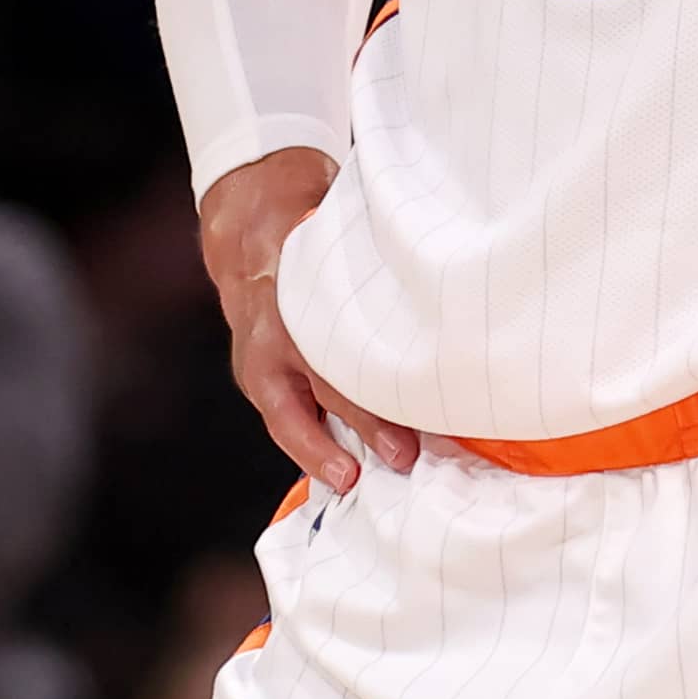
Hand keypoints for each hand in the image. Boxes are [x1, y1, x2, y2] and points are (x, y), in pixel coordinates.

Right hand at [200, 148, 417, 492]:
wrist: (246, 217)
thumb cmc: (309, 219)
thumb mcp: (339, 223)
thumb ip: (379, 257)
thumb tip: (451, 287)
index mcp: (295, 283)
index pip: (337, 343)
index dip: (374, 379)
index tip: (414, 400)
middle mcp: (272, 325)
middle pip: (319, 382)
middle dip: (362, 422)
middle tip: (402, 455)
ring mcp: (256, 354)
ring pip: (285, 413)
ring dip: (321, 450)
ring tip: (350, 481)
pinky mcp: (253, 374)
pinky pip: (280, 415)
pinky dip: (308, 443)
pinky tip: (338, 469)